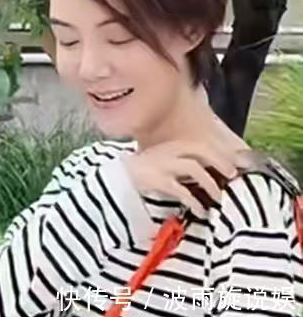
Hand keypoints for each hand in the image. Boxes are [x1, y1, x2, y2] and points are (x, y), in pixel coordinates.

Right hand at [124, 140, 248, 218]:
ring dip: (210, 182)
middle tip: (232, 175)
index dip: (220, 152)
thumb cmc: (145, 170)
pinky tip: (200, 210)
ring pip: (194, 168)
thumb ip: (182, 160)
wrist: (119, 178)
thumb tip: (208, 170)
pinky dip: (194, 201)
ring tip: (218, 196)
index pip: (201, 143)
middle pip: (201, 151)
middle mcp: (169, 150)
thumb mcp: (164, 159)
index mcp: (172, 145)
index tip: (235, 163)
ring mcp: (163, 164)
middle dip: (220, 162)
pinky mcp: (158, 180)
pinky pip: (182, 190)